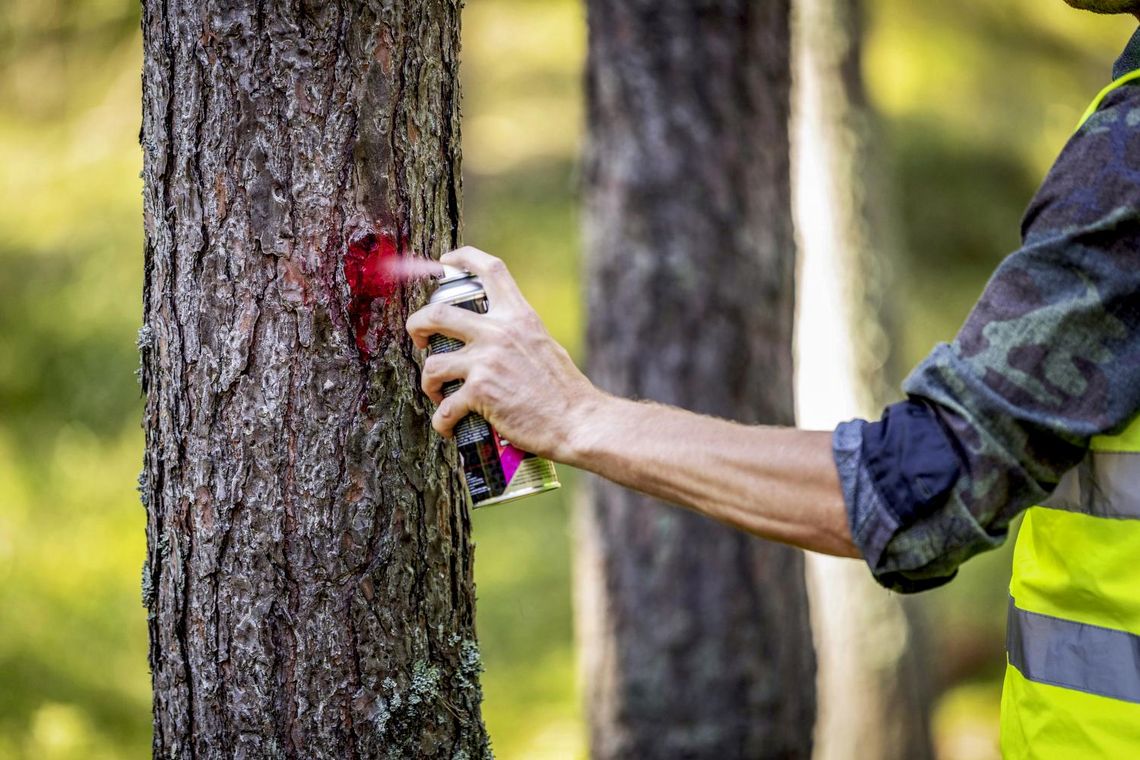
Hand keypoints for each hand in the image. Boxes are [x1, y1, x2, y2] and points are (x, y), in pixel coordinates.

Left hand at [405, 246, 601, 460]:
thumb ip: (519, 336)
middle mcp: (499, 332)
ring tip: (439, 395)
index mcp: (519, 316)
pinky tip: (448, 427)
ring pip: (432, 364)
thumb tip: (495, 342)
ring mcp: (486, 361)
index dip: (463, 258)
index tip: (445, 262)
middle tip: (418, 339)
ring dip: (428, 382)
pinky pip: (445, 408)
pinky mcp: (480, 393)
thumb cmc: (566, 392)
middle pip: (437, 313)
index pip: (490, 269)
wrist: (578, 421)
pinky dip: (441, 421)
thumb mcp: (545, 346)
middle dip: (417, 325)